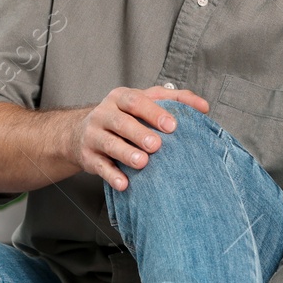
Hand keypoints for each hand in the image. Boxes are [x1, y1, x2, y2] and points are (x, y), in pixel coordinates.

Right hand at [69, 85, 209, 190]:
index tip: (172, 125)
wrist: (79, 134)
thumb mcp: (143, 102)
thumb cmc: (122, 117)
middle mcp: (104, 114)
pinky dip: (112, 176)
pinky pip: (100, 167)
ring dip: (126, 153)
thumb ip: (173, 101)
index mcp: (120, 98)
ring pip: (109, 144)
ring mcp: (94, 136)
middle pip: (120, 122)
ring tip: (143, 162)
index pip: (135, 101)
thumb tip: (203, 107)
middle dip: (139, 133)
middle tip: (157, 145)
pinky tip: (124, 183)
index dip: (153, 112)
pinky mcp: (88, 158)